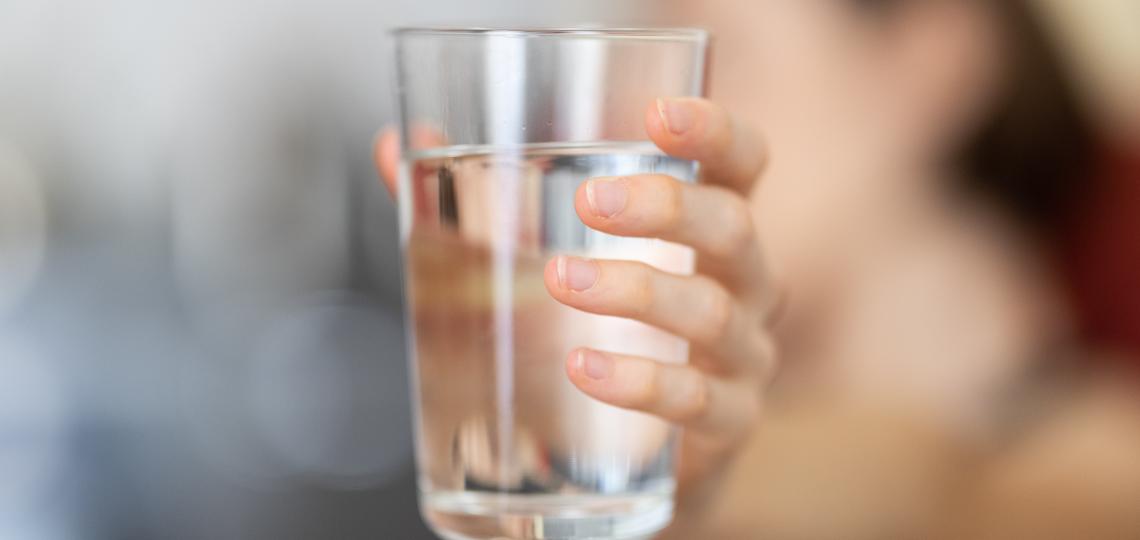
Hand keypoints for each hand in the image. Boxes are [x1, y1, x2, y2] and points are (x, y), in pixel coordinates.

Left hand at [374, 97, 779, 531]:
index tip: (656, 114)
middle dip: (663, 207)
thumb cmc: (604, 331)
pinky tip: (585, 368)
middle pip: (732, 228)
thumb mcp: (549, 256)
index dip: (713, 131)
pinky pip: (697, 401)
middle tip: (588, 203)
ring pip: (710, 311)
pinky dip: (640, 381)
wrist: (643, 452)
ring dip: (634, 291)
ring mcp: (742, 355)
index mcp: (708, 227)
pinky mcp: (727, 423)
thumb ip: (477, 201)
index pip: (742, 162)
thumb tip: (397, 148)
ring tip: (562, 281)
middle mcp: (742, 283)